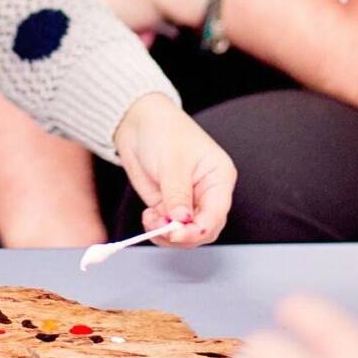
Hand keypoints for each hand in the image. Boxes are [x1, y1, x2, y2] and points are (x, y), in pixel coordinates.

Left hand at [113, 93, 233, 244]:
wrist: (138, 123)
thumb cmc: (164, 131)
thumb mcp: (173, 162)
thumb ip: (177, 193)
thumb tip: (181, 220)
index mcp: (219, 178)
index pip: (216, 214)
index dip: (197, 230)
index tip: (176, 234)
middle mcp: (207, 193)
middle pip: (204, 230)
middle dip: (183, 235)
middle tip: (162, 229)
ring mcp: (188, 201)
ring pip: (186, 233)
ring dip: (167, 233)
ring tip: (151, 219)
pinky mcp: (170, 205)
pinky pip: (168, 228)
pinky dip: (157, 228)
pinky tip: (148, 216)